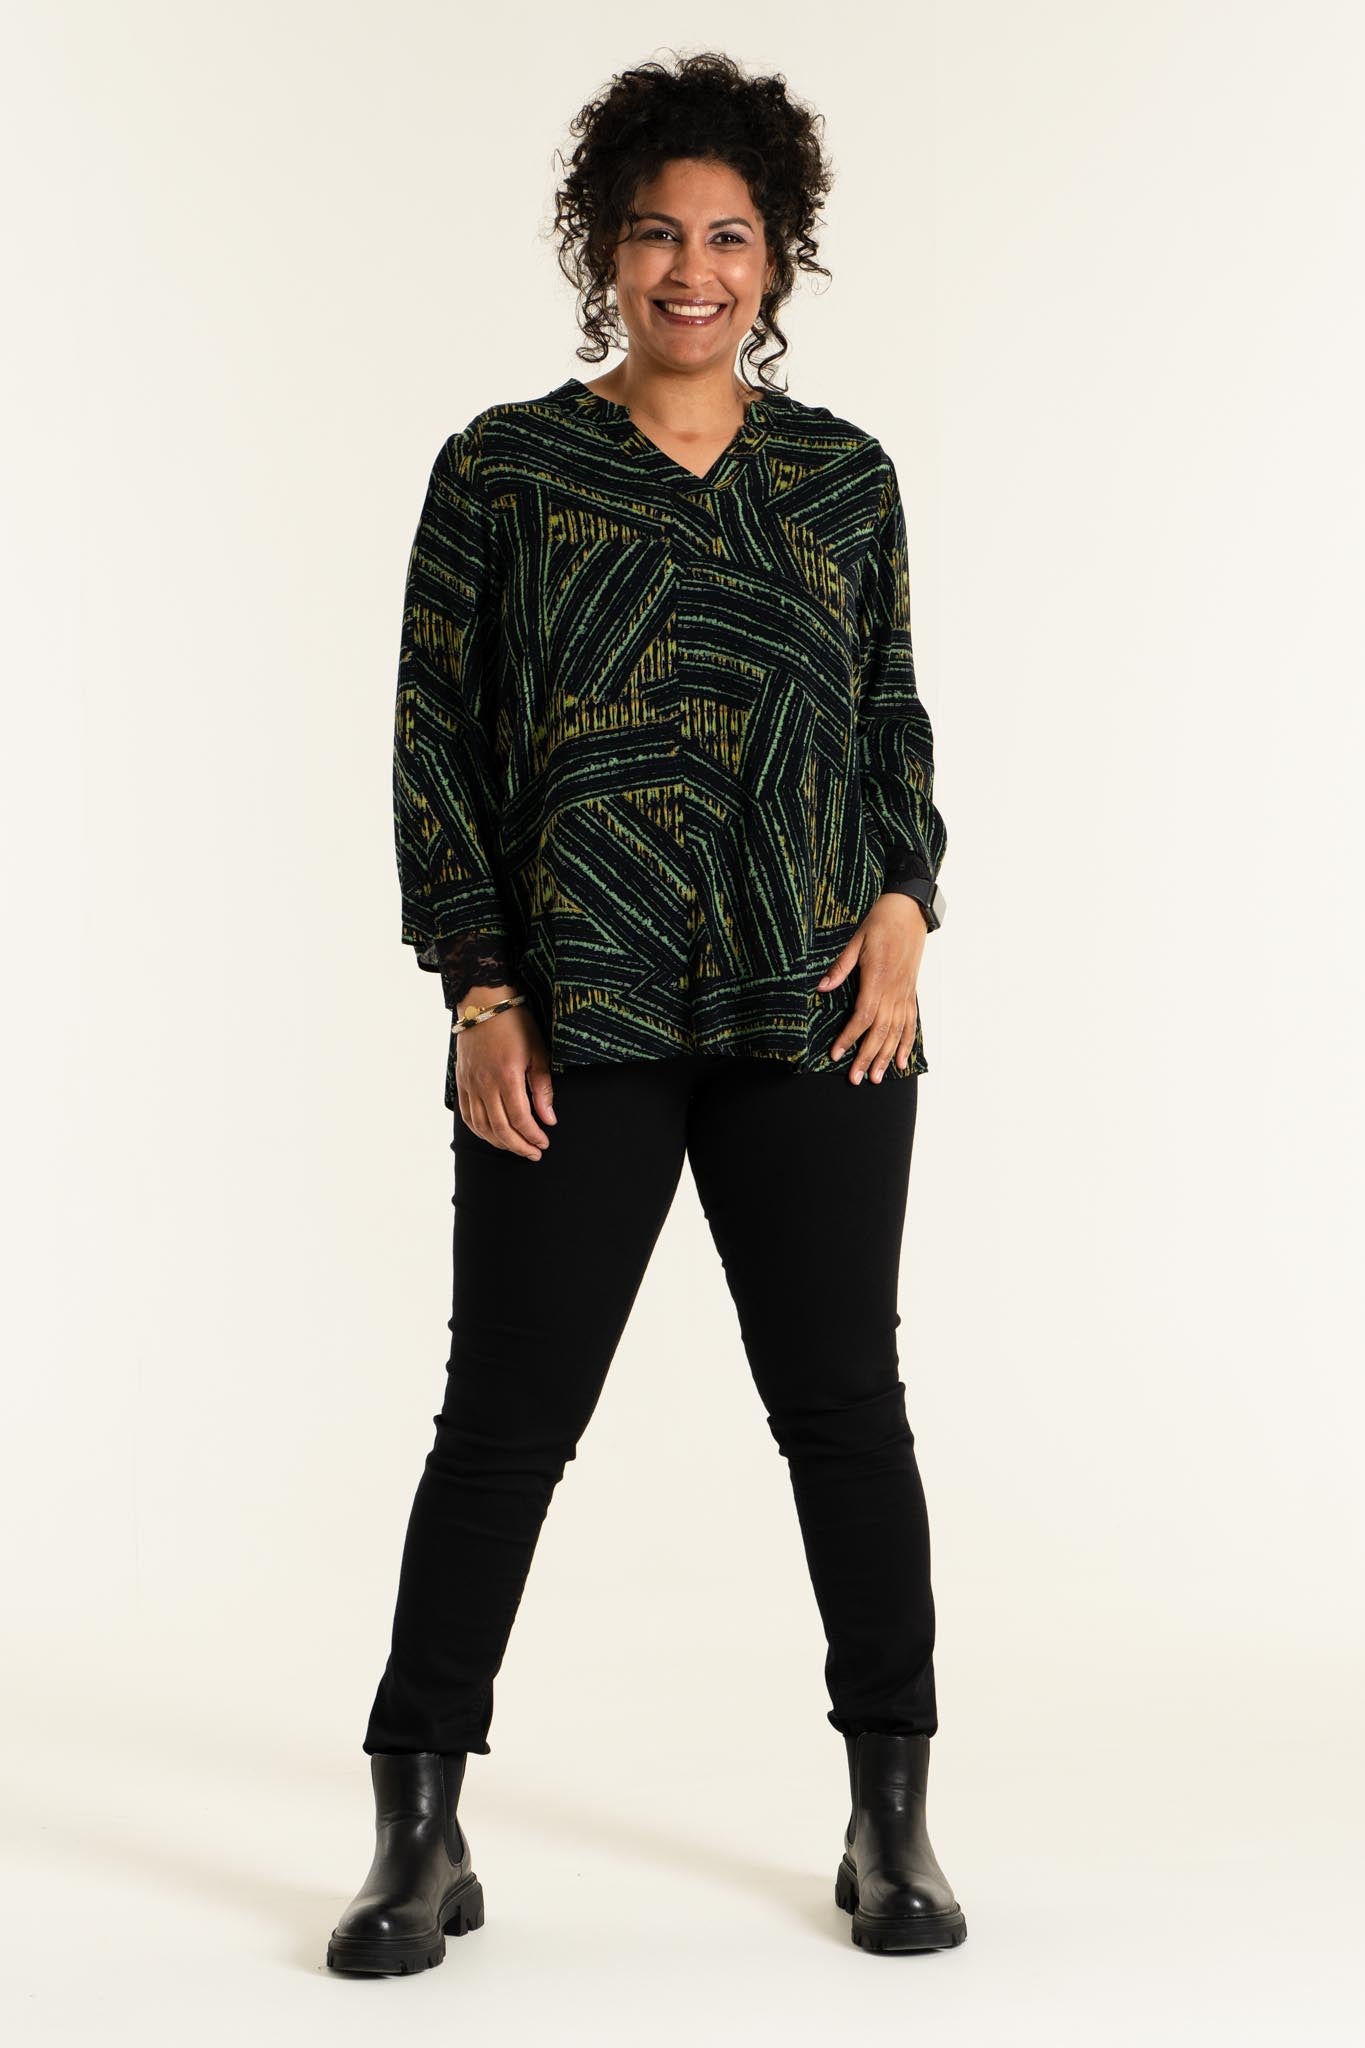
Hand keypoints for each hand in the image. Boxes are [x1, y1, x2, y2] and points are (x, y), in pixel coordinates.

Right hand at [455, 985, 556, 1158]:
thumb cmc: (515, 1023)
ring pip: (482, 1126)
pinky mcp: (462, 1081)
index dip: (532, 1136)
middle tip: (534, 1153)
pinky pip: (467, 1115)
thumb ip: (543, 1088)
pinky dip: (480, 1130)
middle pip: (500, 1129)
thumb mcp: (538, 1052)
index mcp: (506, 1076)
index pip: (520, 1119)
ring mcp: (470, 1084)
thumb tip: (549, 1119)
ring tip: (516, 1147)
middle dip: (519, 1146)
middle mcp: (485, 1084)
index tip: (544, 1142)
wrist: (483, 1002)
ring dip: (500, 1142)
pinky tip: (492, 1135)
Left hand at [817, 895, 927, 1082]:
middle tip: (855, 1079)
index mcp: (878, 978)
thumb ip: (841, 967)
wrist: (909, 910)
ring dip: (886, 1056)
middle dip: (867, 1057)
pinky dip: (907, 1043)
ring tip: (875, 1077)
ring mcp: (905, 993)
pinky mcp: (911, 992)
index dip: (850, 1037)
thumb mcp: (856, 940)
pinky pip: (910, 1023)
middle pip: (880, 1031)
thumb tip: (822, 987)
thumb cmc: (881, 922)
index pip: (864, 1016)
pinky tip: (902, 1061)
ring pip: (897, 1032)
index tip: (837, 1053)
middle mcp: (894, 990)